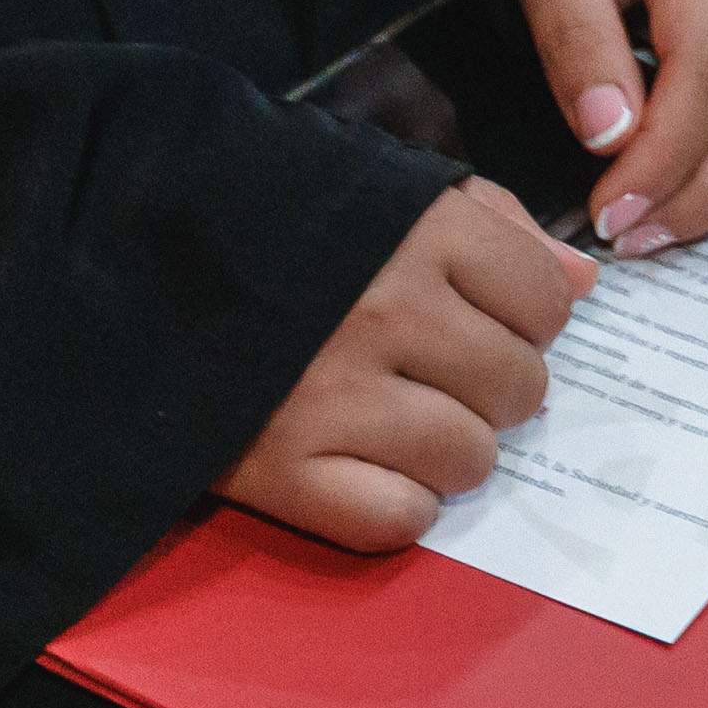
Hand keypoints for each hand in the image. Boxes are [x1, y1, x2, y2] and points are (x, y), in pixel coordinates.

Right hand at [225, 184, 586, 552]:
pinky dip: (397, 505)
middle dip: (492, 385)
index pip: (546, 302)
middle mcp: (389, 313)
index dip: (526, 315)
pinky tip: (363, 466)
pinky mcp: (284, 472)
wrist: (124, 256)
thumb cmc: (270, 220)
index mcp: (419, 233)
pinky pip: (400, 519)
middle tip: (438, 373)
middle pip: (520, 387)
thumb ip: (491, 226)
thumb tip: (583, 281)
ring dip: (449, 449)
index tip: (485, 317)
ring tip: (397, 419)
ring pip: (471, 460)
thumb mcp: (382, 187)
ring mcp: (336, 397)